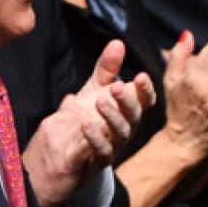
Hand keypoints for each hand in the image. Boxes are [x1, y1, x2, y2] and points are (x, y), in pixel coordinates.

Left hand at [23, 41, 157, 206]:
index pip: (144, 101)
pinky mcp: (98, 163)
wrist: (62, 160)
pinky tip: (86, 125)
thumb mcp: (93, 91)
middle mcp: (124, 130)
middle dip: (129, 100)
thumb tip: (117, 43)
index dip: (145, 90)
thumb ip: (106, 69)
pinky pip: (102, 152)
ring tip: (100, 101)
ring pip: (121, 134)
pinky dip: (96, 138)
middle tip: (118, 87)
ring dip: (113, 117)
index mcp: (126, 112)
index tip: (140, 76)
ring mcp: (113, 147)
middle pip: (135, 116)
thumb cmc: (84, 121)